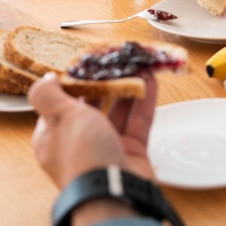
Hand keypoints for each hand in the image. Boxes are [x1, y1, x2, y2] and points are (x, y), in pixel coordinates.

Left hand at [28, 72, 156, 188]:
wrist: (112, 192)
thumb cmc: (81, 155)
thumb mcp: (59, 117)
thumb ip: (48, 95)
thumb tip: (47, 78)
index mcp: (56, 134)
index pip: (65, 101)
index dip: (78, 80)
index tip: (92, 61)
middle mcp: (80, 139)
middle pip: (95, 103)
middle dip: (108, 81)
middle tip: (120, 60)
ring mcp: (107, 145)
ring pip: (120, 109)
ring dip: (130, 86)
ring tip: (140, 65)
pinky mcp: (131, 149)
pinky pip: (139, 119)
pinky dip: (145, 100)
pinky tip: (152, 81)